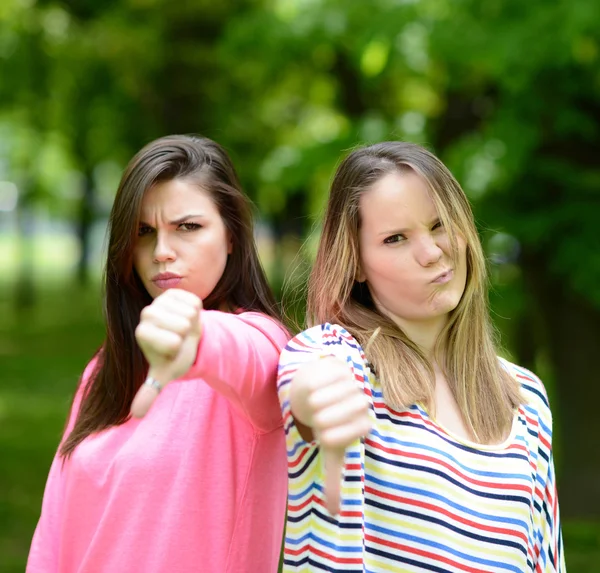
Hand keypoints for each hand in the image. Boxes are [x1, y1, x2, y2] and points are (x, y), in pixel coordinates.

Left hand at [130, 289, 201, 417]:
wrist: (184, 337)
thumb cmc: (173, 356)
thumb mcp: (164, 374)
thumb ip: (149, 392)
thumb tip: (137, 415)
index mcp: (142, 332)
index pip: (172, 342)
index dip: (178, 348)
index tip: (171, 348)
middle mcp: (146, 313)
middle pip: (182, 325)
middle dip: (187, 335)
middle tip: (180, 337)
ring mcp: (160, 300)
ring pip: (190, 313)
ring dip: (192, 323)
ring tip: (183, 328)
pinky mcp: (175, 292)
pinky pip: (195, 302)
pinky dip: (196, 311)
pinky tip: (187, 315)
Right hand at [292, 357, 371, 514]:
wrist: (325, 395)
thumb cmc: (328, 426)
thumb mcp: (331, 452)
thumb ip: (334, 481)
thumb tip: (334, 514)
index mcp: (362, 425)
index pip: (355, 431)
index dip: (338, 435)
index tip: (325, 438)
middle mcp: (362, 404)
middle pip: (341, 413)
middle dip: (327, 418)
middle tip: (317, 421)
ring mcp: (352, 385)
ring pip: (333, 396)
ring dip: (321, 402)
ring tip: (315, 406)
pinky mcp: (340, 370)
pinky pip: (326, 380)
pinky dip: (317, 387)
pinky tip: (316, 391)